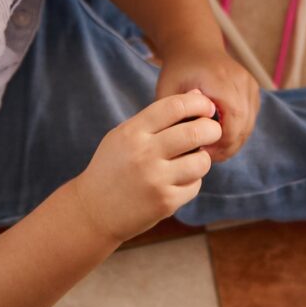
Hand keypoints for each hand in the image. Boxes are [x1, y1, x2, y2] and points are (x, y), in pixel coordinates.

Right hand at [75, 91, 219, 243]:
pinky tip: (177, 182)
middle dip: (212, 129)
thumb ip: (159, 116)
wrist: (93, 211)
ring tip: (192, 159)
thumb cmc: (113, 168)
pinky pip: (195, 185)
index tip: (207, 108)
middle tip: (212, 131)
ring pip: (201, 161)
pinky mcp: (165, 202)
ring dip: (203, 158)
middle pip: (195, 132)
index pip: (175, 106)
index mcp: (133, 132)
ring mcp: (155, 180)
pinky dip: (191, 182)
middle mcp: (144, 154)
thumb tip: (196, 95)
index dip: (199, 104)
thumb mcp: (125, 136)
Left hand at [155, 48, 260, 163]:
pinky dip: (238, 132)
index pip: (233, 123)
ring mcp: (250, 85)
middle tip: (207, 157)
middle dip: (227, 148)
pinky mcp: (253, 89)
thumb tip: (190, 144)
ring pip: (249, 126)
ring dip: (233, 142)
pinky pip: (250, 119)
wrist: (195, 44)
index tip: (201, 152)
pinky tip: (219, 137)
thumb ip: (176, 116)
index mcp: (221, 80)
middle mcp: (241, 81)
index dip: (220, 145)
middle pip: (244, 127)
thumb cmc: (178, 70)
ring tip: (212, 149)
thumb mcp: (168, 91)